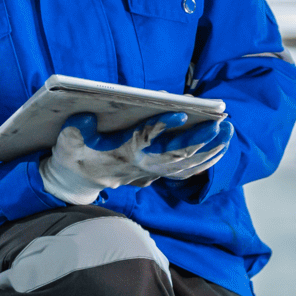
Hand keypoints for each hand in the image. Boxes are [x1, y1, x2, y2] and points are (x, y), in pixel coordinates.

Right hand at [38, 112, 232, 203]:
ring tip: (229, 131)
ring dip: (209, 149)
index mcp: (120, 154)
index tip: (181, 112)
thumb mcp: (67, 142)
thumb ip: (75, 130)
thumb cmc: (73, 156)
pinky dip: (206, 160)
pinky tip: (222, 147)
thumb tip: (86, 115)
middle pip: (175, 154)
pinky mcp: (157, 173)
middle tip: (221, 122)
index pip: (144, 141)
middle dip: (200, 139)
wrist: (78, 183)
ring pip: (187, 164)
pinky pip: (188, 171)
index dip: (162, 127)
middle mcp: (141, 166)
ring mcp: (151, 172)